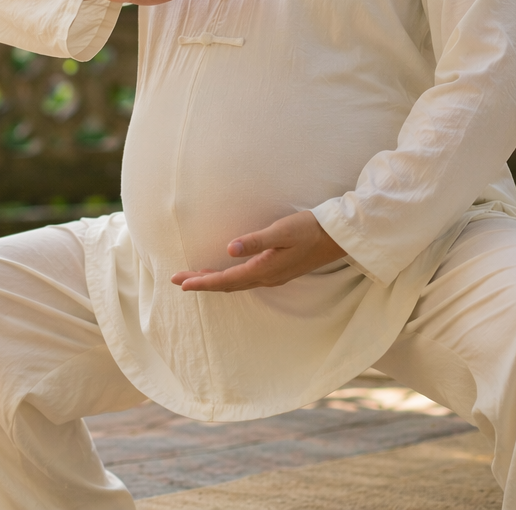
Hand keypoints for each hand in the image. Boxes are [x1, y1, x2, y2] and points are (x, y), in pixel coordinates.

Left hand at [170, 210, 346, 292]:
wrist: (337, 238)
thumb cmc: (309, 229)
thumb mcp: (282, 231)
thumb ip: (255, 241)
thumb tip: (229, 249)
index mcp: (264, 270)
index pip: (225, 280)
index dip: (201, 282)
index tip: (180, 283)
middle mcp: (266, 278)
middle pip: (227, 286)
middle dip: (201, 283)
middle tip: (177, 279)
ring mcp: (273, 276)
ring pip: (236, 284)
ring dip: (214, 282)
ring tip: (194, 278)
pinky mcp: (278, 271)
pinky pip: (246, 280)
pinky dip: (229, 279)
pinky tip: (225, 272)